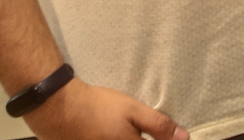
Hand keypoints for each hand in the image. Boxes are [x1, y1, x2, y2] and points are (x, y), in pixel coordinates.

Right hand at [24, 78, 187, 139]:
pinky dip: (114, 138)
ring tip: (124, 128)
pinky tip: (110, 131)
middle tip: (135, 128)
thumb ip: (158, 125)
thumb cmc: (99, 107)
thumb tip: (184, 137)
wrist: (60, 108)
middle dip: (143, 138)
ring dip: (129, 137)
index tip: (169, 137)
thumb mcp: (133, 111)